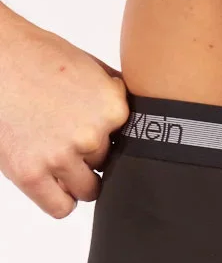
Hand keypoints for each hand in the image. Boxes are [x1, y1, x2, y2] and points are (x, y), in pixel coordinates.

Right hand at [0, 17, 129, 217]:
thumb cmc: (36, 54)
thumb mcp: (90, 67)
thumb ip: (118, 97)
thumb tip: (150, 119)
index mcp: (112, 108)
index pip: (132, 144)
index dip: (113, 139)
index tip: (97, 130)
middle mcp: (91, 135)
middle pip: (109, 166)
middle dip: (91, 156)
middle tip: (67, 136)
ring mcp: (61, 156)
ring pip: (89, 190)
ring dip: (76, 179)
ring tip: (56, 154)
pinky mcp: (30, 173)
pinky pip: (62, 207)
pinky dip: (60, 199)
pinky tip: (51, 181)